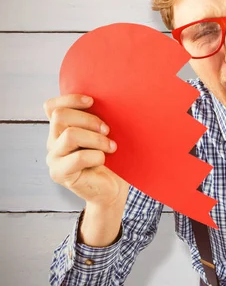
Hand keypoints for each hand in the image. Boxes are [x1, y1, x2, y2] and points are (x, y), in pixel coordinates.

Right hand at [44, 94, 128, 208]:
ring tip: (111, 146)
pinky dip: (97, 155)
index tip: (92, 101)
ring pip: (70, 134)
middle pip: (60, 116)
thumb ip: (97, 119)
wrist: (112, 189)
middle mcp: (53, 141)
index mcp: (61, 128)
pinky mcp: (59, 173)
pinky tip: (105, 159)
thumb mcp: (104, 134)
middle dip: (89, 119)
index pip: (51, 106)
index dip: (70, 99)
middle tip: (108, 130)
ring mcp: (53, 158)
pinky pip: (79, 157)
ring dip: (96, 138)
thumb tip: (109, 100)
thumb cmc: (112, 158)